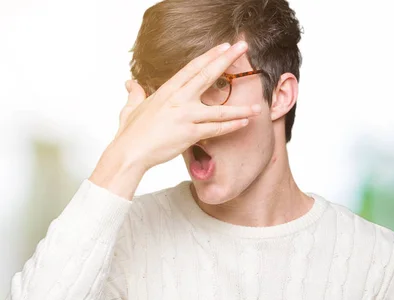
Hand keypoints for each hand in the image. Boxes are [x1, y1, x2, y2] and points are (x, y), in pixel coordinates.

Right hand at [113, 40, 260, 171]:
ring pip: (219, 110)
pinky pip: (216, 130)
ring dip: (240, 108)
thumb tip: (130, 84)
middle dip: (226, 60)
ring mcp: (186, 116)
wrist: (130, 152)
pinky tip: (245, 123)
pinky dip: (231, 126)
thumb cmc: (131, 133)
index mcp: (167, 91)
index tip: (224, 46)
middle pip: (207, 75)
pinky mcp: (190, 134)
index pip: (192, 68)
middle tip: (242, 47)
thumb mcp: (131, 108)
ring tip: (257, 106)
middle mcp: (179, 99)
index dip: (210, 55)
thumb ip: (136, 94)